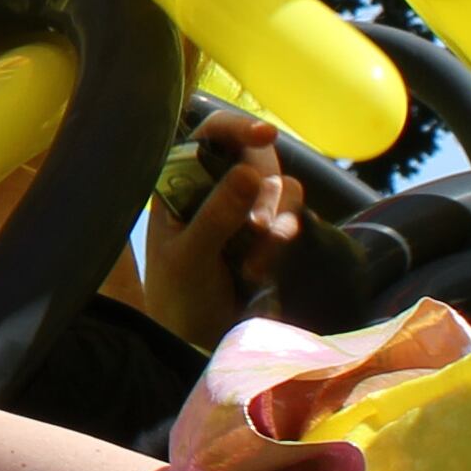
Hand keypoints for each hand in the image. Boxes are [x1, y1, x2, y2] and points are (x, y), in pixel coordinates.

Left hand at [136, 112, 302, 345]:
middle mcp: (215, 188)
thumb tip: (250, 171)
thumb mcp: (189, 256)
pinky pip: (291, 219)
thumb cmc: (179, 297)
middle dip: (264, 186)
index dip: (236, 125)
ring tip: (253, 262)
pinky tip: (260, 270)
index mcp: (179, 182)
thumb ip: (217, 215)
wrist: (201, 344)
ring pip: (280, 187)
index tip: (266, 134)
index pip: (208, 134)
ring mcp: (246, 210)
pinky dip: (281, 241)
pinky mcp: (271, 234)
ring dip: (274, 219)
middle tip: (260, 224)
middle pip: (254, 154)